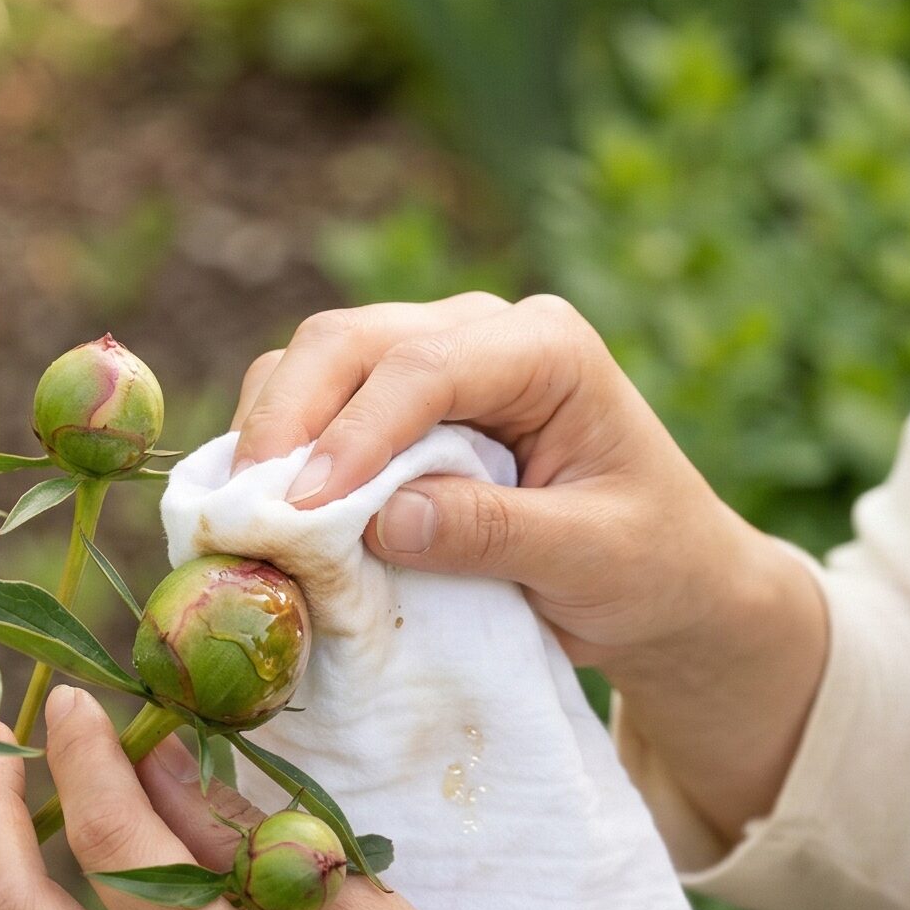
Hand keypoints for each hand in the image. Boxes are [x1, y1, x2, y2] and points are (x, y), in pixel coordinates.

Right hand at [230, 293, 827, 845]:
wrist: (667, 577)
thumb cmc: (649, 563)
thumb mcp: (592, 559)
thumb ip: (495, 534)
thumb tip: (383, 521)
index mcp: (547, 348)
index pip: (428, 366)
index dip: (356, 432)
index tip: (304, 508)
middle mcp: (483, 331)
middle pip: (350, 342)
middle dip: (288, 419)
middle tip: (243, 511)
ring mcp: (435, 357)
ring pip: (318, 362)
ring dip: (272, 433)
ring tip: (243, 516)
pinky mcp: (398, 403)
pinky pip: (317, 404)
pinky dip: (280, 451)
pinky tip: (262, 509)